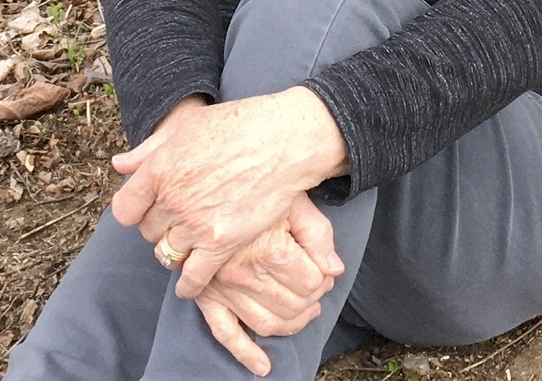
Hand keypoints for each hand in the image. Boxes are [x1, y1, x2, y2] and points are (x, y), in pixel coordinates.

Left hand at [112, 89, 346, 297]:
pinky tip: (190, 283)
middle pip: (148, 230)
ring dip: (175, 250)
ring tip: (187, 242)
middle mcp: (172, 198)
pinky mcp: (221, 242)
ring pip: (167, 253)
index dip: (135, 209)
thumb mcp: (188, 125)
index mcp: (159, 168)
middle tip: (176, 220)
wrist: (282, 141)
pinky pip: (193, 277)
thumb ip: (149, 149)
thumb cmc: (237, 125)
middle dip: (158, 226)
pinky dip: (189, 285)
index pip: (125, 208)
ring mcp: (196, 223)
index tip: (147, 208)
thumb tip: (119, 165)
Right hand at [192, 198, 343, 376]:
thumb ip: (317, 233)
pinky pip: (225, 333)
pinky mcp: (207, 296)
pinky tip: (262, 365)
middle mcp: (244, 273)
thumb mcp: (291, 198)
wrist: (206, 179)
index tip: (324, 268)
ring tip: (304, 312)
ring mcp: (223, 288)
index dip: (324, 278)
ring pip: (266, 324)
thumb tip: (335, 269)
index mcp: (269, 247)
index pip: (311, 282)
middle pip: (292, 305)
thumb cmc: (255, 186)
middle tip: (317, 288)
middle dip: (312, 300)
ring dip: (291, 325)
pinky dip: (245, 353)